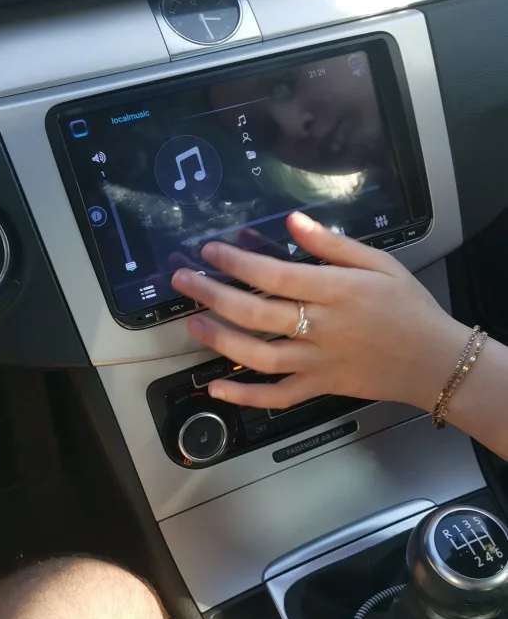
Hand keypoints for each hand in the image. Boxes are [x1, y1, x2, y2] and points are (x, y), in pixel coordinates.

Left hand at [171, 211, 467, 412]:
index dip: (237, 263)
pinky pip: (277, 397)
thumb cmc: (408, 307)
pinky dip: (245, 397)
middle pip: (257, 314)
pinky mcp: (319, 388)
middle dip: (214, 296)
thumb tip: (292, 221)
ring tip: (194, 324)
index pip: (275, 276)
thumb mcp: (380, 263)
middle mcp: (322, 328)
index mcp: (336, 292)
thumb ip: (333, 244)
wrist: (434, 360)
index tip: (211, 251)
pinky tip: (215, 389)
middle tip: (184, 281)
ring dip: (220, 342)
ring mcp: (318, 362)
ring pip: (259, 357)